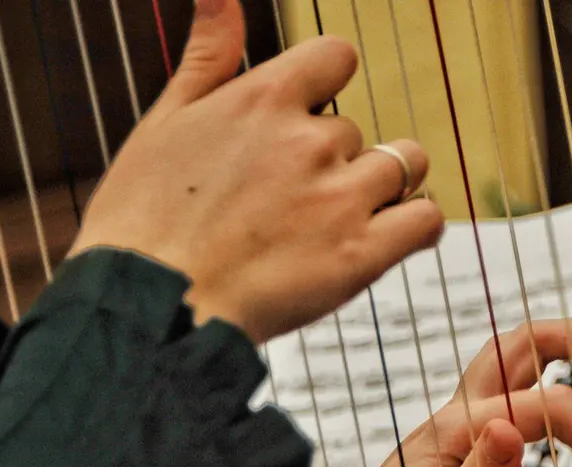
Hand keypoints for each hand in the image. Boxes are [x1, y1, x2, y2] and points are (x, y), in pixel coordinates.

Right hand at [68, 0, 442, 342]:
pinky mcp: (361, 254)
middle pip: (360, 132)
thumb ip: (208, 56)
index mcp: (264, 98)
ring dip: (385, 186)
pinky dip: (418, 225)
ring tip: (341, 219)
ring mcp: (341, 198)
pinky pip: (426, 220)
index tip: (307, 117)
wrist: (150, 307)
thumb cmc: (145, 218)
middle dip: (336, 160)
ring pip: (404, 166)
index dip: (327, 84)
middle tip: (290, 203)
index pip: (337, 56)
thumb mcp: (166, 119)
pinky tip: (396, 237)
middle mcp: (311, 140)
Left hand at [269, 318, 571, 466]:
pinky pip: (512, 395)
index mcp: (453, 433)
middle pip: (529, 343)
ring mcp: (456, 427)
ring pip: (519, 360)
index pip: (545, 408)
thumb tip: (514, 426)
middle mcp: (456, 417)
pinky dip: (552, 387)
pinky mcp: (459, 446)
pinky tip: (571, 408)